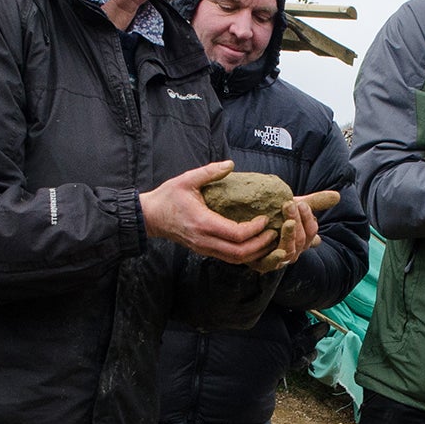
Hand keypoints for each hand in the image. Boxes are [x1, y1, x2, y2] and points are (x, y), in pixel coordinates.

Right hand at [140, 161, 278, 263]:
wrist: (150, 216)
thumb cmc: (168, 197)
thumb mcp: (187, 179)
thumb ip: (209, 172)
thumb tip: (230, 164)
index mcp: (203, 223)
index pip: (237, 235)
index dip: (255, 229)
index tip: (265, 218)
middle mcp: (205, 241)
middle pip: (239, 253)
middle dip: (260, 245)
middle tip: (274, 233)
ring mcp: (204, 248)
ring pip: (235, 260)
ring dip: (254, 253)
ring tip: (268, 241)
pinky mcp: (204, 250)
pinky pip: (228, 258)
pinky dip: (244, 255)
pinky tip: (254, 245)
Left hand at [253, 189, 340, 272]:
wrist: (246, 220)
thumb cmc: (272, 214)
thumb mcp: (293, 207)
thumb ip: (313, 202)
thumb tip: (337, 196)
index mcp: (302, 240)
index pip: (311, 231)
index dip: (307, 218)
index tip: (301, 204)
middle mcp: (293, 252)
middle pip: (301, 240)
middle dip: (297, 222)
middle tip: (288, 205)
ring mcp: (279, 260)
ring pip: (289, 250)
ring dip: (289, 235)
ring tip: (285, 221)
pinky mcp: (261, 265)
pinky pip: (270, 264)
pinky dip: (274, 258)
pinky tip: (276, 248)